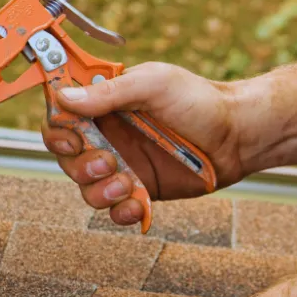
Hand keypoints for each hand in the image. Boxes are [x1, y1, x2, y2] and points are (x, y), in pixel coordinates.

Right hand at [42, 63, 250, 227]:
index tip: (74, 138)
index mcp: (104, 107)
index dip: (58, 132)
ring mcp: (122, 166)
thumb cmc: (200, 100)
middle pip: (67, 159)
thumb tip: (63, 98)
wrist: (239, 135)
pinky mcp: (139, 191)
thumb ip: (108, 93)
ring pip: (86, 189)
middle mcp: (107, 137)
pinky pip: (114, 211)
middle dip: (81, 166)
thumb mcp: (153, 84)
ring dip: (100, 192)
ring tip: (127, 184)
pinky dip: (121, 212)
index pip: (60, 119)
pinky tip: (138, 204)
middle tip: (108, 162)